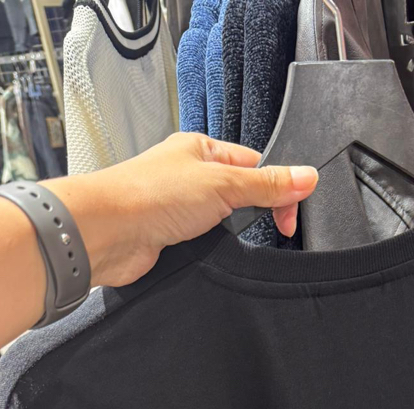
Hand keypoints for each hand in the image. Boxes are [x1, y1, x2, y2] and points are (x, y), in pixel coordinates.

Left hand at [44, 133, 318, 286]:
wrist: (106, 232)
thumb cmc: (150, 195)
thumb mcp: (222, 184)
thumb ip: (266, 185)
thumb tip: (307, 176)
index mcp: (200, 150)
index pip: (255, 165)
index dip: (277, 188)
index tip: (289, 217)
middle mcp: (189, 176)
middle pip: (241, 194)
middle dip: (256, 212)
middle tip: (271, 230)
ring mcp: (178, 208)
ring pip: (222, 222)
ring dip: (231, 234)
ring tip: (233, 239)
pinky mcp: (170, 238)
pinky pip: (204, 244)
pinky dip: (213, 251)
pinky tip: (214, 254)